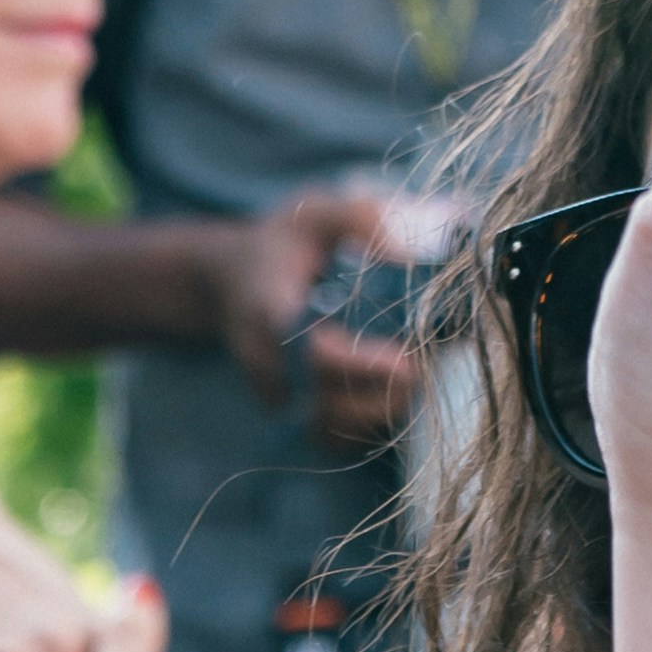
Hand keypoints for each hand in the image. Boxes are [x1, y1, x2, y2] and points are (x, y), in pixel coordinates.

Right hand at [207, 183, 407, 446]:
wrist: (228, 278)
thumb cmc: (282, 241)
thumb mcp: (313, 211)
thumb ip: (359, 220)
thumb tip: (411, 256)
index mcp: (270, 311)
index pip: (313, 355)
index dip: (362, 366)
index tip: (408, 362)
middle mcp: (267, 363)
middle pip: (328, 404)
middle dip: (383, 395)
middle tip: (424, 369)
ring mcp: (277, 393)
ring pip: (331, 432)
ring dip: (379, 415)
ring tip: (412, 381)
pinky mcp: (291, 411)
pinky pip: (331, 439)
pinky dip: (366, 427)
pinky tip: (391, 396)